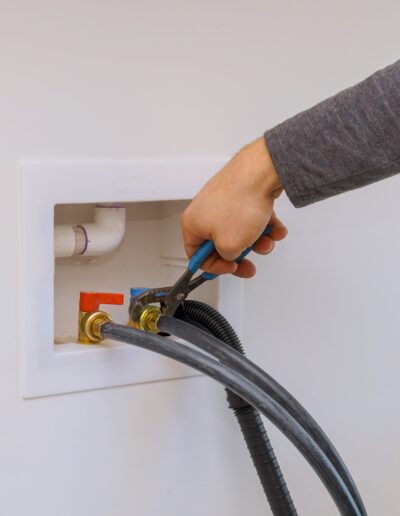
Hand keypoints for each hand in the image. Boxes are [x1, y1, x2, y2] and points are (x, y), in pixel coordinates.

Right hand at [181, 137, 287, 277]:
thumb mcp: (230, 246)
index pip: (196, 254)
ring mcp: (224, 201)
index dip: (214, 266)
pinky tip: (275, 228)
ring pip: (240, 231)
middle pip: (221, 243)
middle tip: (250, 263)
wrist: (261, 173)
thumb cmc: (241, 202)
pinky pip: (252, 218)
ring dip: (257, 241)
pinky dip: (265, 225)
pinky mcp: (241, 194)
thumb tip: (231, 254)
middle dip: (240, 253)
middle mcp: (206, 210)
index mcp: (193, 223)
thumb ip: (227, 257)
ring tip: (268, 240)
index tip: (230, 268)